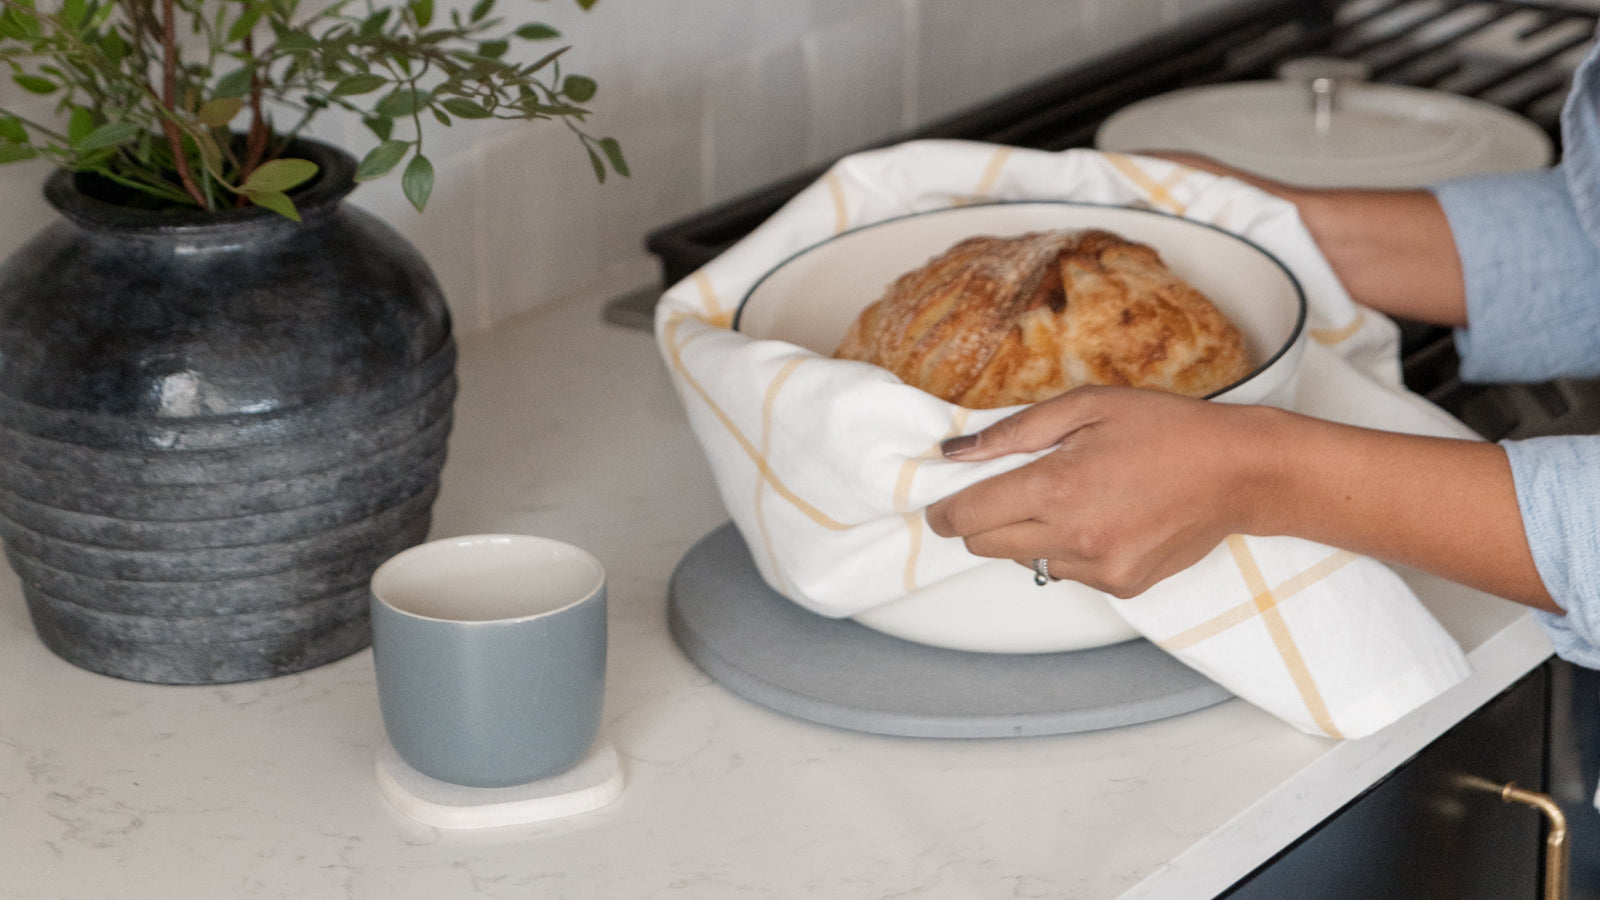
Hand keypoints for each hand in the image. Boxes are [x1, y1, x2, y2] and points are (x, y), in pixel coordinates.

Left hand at [924, 386, 1271, 597]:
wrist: (1239, 473)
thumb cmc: (1166, 429)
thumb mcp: (1086, 408)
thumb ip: (1014, 432)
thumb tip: (955, 451)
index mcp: (1057, 488)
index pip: (969, 516)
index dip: (945, 510)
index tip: (940, 504)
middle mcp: (1073, 538)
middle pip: (987, 546)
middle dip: (982, 521)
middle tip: (1001, 493)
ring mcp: (1100, 569)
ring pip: (1028, 562)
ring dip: (1030, 534)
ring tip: (1071, 498)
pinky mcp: (1122, 586)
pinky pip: (1069, 573)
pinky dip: (1069, 549)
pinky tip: (1102, 518)